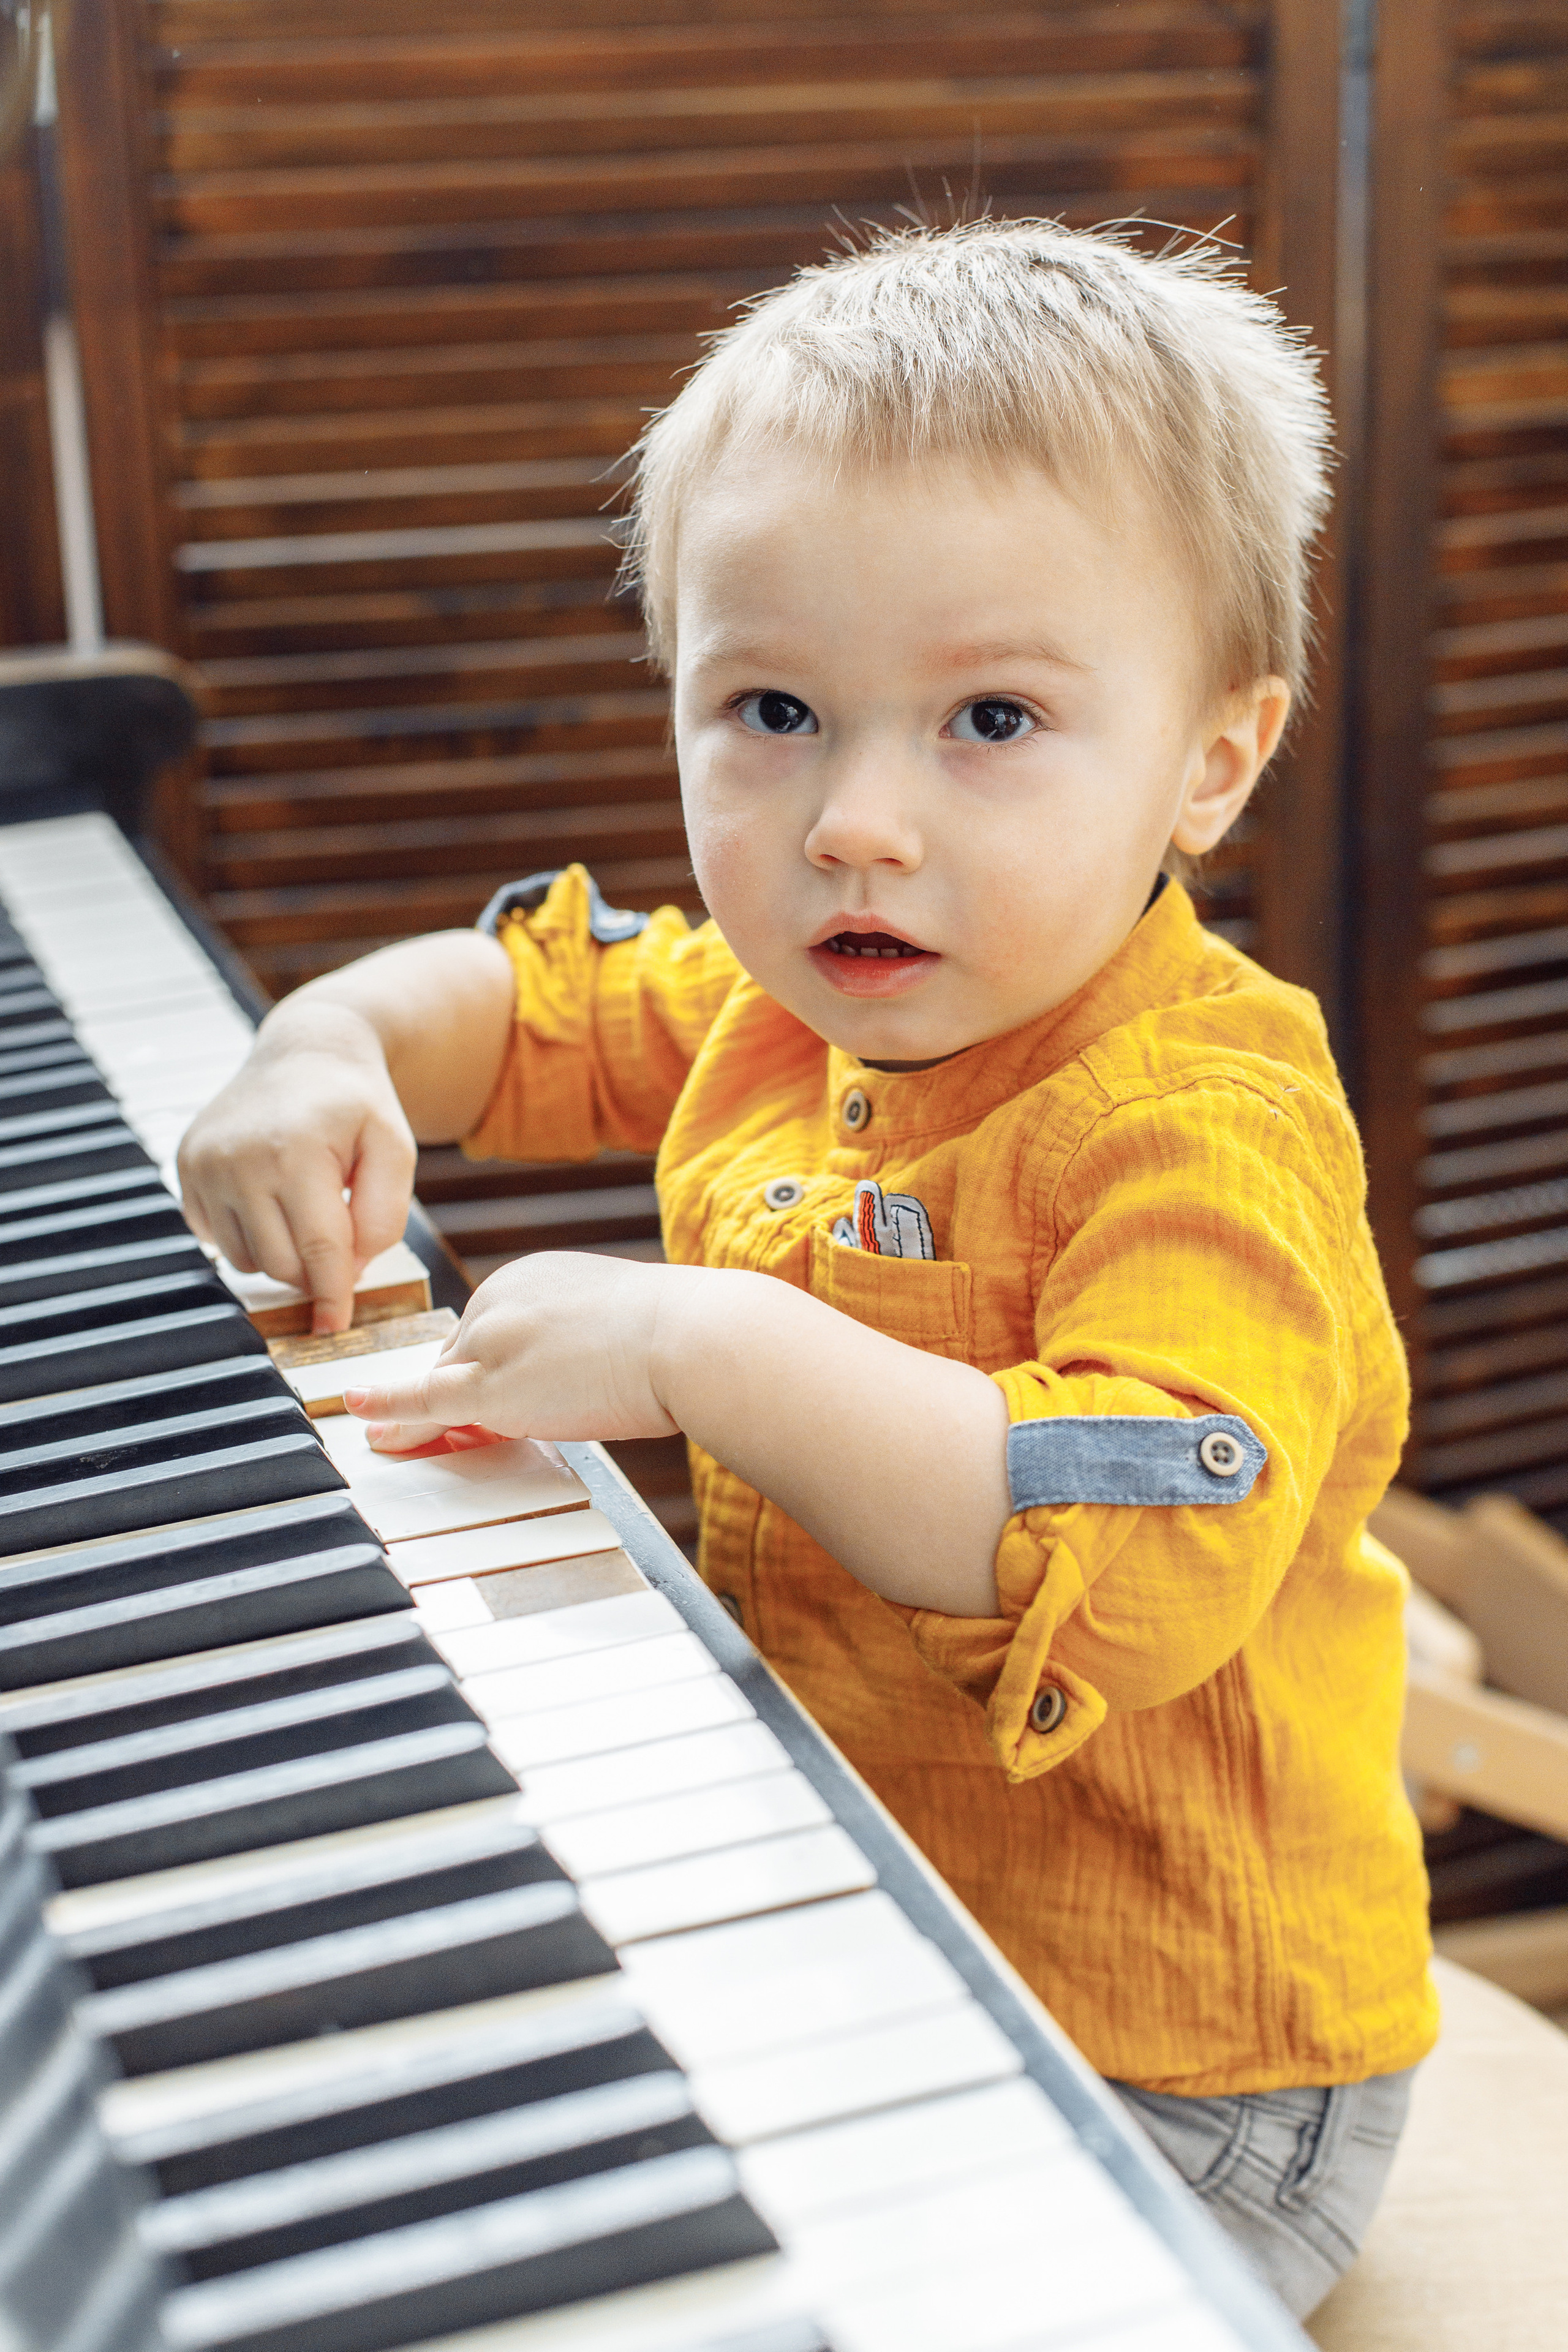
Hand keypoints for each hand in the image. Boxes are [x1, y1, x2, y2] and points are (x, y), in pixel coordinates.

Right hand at [178, 1002, 416, 1334]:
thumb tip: (346, 1272)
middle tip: (339, 1242)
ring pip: (245, 1258)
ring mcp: (204, 1163)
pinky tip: (273, 1202)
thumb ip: (384, 1215)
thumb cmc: (357, 1106)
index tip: (336, 1327)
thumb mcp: (396, 1149)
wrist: (306, 1053)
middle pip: (280, 1262)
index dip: (332, 1296)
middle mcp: (239, 1159)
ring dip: (282, 1255)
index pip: (318, 1250)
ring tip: (307, 1211)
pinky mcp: (186, 1167)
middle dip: (314, 1271)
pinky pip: (217, 1238)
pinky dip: (250, 1237)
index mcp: (296, 1151)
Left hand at [345, 1250, 690, 1451]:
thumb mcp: (619, 1322)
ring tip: (393, 1443)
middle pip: (458, 1359)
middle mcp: (501, 1297)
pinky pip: (424, 1402)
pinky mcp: (491, 1388)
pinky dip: (388, 1411)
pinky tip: (361, 1417)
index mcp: (532, 1276)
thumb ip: (581, 1339)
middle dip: (457, 1398)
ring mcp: (492, 1341)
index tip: (485, 1396)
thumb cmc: (681, 1335)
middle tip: (455, 1436)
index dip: (483, 1372)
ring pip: (442, 1383)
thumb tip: (582, 1371)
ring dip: (418, 1417)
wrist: (693, 1337)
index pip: (486, 1330)